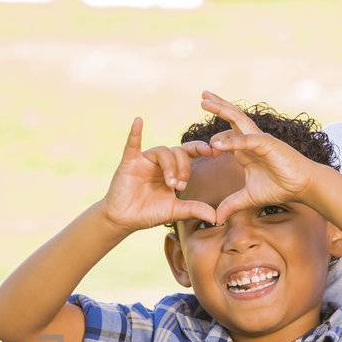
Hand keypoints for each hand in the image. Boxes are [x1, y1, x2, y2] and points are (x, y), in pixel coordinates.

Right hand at [99, 117, 218, 232]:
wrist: (125, 220)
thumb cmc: (149, 213)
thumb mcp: (175, 211)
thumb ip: (194, 210)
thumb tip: (216, 216)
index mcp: (173, 169)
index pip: (190, 154)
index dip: (202, 149)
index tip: (215, 153)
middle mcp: (160, 161)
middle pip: (179, 151)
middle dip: (184, 167)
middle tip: (181, 184)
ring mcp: (145, 160)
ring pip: (163, 150)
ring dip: (170, 166)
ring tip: (170, 183)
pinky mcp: (130, 162)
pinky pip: (132, 144)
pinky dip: (135, 133)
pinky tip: (139, 121)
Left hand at [200, 91, 329, 220]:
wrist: (302, 186)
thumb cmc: (280, 187)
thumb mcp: (249, 197)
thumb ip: (232, 204)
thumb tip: (216, 218)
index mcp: (245, 150)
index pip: (227, 136)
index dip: (213, 138)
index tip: (200, 145)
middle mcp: (251, 140)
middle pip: (232, 119)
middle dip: (217, 107)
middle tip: (202, 97)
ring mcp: (259, 140)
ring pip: (238, 120)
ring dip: (221, 110)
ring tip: (205, 101)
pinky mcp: (268, 144)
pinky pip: (247, 140)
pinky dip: (232, 141)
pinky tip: (217, 144)